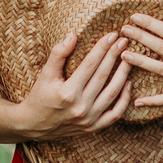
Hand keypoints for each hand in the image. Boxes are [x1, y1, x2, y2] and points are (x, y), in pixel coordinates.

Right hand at [15, 29, 135, 140]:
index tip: (112, 35)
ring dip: (123, 74)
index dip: (102, 48)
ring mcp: (88, 119)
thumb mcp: (45, 74)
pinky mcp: (93, 127)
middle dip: (114, 56)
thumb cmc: (40, 96)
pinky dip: (124, 99)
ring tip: (129, 58)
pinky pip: (115, 114)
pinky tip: (128, 84)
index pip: (90, 64)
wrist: (34, 124)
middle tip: (124, 41)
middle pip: (103, 76)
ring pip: (112, 93)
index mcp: (67, 92)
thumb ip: (58, 54)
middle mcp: (80, 107)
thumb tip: (73, 35)